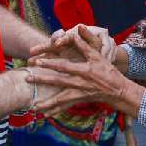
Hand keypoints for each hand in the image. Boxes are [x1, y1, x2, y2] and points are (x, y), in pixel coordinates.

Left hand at [28, 25, 143, 116]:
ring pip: (60, 98)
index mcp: (84, 70)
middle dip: (42, 80)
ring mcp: (79, 93)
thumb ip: (85, 45)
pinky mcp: (79, 100)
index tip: (38, 61)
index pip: (64, 66)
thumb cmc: (107, 71)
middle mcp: (80, 83)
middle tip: (27, 78)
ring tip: (33, 105)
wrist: (117, 90)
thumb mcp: (98, 56)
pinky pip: (65, 106)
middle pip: (57, 81)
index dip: (51, 64)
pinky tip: (45, 114)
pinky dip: (55, 110)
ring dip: (46, 102)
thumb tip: (77, 31)